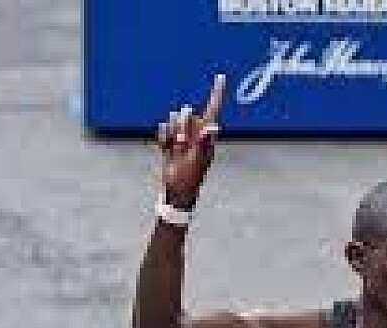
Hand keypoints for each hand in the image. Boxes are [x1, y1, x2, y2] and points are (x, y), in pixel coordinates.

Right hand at [157, 74, 225, 208]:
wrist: (175, 191)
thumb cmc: (189, 178)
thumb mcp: (197, 160)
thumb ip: (203, 143)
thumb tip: (212, 128)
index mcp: (207, 136)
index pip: (213, 110)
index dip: (217, 93)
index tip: (222, 77)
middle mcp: (196, 134)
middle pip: (187, 114)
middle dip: (182, 125)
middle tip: (183, 143)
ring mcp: (183, 137)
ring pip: (174, 119)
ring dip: (172, 132)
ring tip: (176, 148)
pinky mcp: (170, 142)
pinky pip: (164, 129)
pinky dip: (163, 137)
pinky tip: (166, 148)